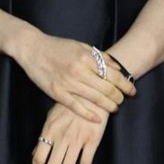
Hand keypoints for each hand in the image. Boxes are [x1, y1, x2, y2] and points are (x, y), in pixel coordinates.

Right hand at [17, 33, 135, 121]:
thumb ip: (99, 56)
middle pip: (105, 88)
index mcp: (85, 57)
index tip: (131, 89)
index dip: (124, 83)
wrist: (32, 48)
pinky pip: (76, 106)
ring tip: (115, 108)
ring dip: (108, 105)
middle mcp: (79, 70)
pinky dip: (89, 113)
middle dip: (119, 96)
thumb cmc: (57, 46)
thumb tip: (116, 66)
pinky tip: (98, 118)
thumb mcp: (80, 46)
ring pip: (94, 98)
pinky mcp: (57, 92)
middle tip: (124, 101)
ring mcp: (67, 82)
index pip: (111, 74)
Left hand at [30, 98, 108, 163]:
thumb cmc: (70, 102)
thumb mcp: (53, 115)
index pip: (39, 157)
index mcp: (50, 129)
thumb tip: (35, 153)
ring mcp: (78, 139)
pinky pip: (86, 163)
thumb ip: (45, 135)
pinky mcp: (92, 140)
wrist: (92, 91)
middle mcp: (62, 137)